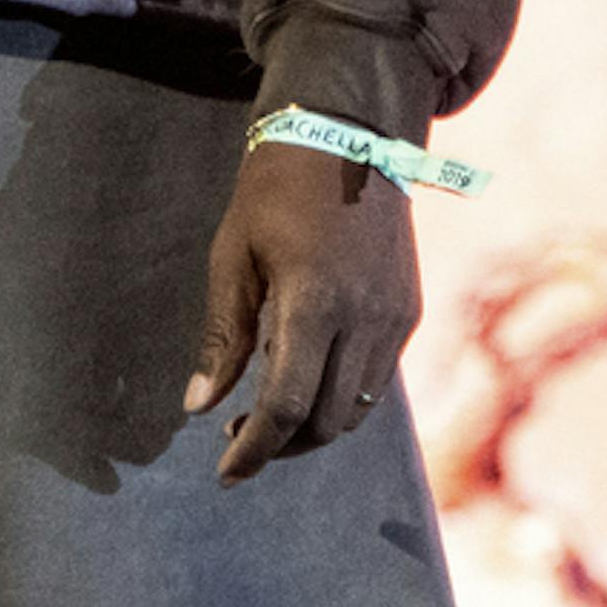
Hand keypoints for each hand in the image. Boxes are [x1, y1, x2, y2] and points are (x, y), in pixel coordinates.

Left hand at [181, 139, 421, 485]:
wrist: (345, 134)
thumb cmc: (274, 188)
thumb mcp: (233, 253)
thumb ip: (223, 336)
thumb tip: (198, 407)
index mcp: (313, 301)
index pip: (286, 405)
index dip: (254, 449)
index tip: (225, 472)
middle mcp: (364, 319)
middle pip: (325, 421)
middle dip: (282, 444)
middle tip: (240, 438)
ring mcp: (394, 318)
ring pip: (356, 409)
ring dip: (313, 426)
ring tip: (269, 414)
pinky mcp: (408, 312)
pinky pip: (378, 380)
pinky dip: (342, 396)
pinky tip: (308, 378)